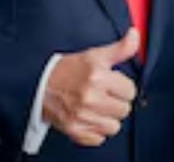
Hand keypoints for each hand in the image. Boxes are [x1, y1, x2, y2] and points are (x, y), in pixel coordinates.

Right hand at [42, 28, 139, 145]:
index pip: (130, 91)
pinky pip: (99, 139)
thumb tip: (135, 35)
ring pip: (114, 127)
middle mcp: (90, 98)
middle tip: (104, 95)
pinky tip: (89, 118)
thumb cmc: (68, 70)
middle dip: (116, 102)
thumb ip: (120, 48)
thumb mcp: (95, 55)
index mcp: (97, 77)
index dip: (122, 87)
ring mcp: (82, 116)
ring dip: (108, 119)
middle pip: (124, 110)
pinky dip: (95, 131)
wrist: (38, 84)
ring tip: (97, 108)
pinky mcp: (74, 130)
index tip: (112, 85)